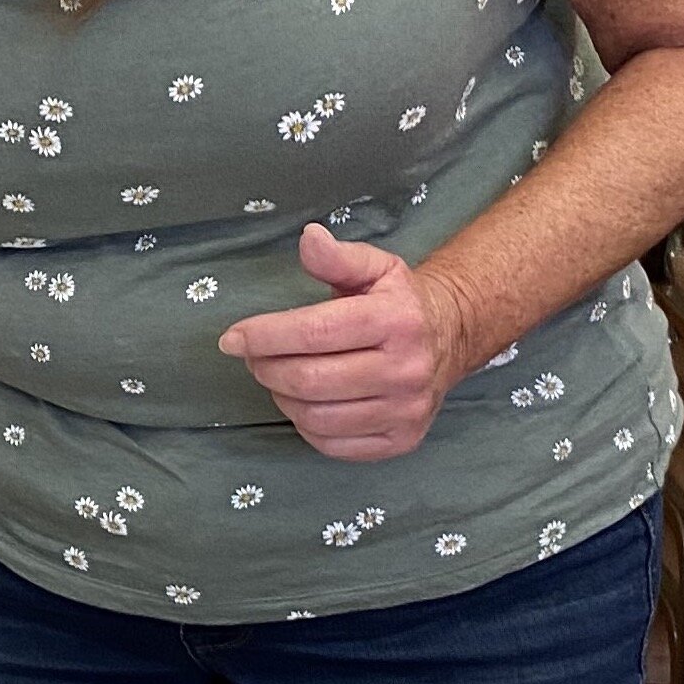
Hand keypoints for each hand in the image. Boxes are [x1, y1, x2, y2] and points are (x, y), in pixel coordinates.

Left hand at [219, 226, 472, 460]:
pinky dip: (305, 426)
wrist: (450, 336)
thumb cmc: (399, 301)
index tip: (232, 338)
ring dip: (282, 397)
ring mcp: (407, 410)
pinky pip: (333, 445)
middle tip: (254, 357)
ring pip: (317, 417)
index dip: (264, 336)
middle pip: (310, 380)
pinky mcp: (402, 440)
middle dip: (267, 368)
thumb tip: (309, 238)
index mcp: (397, 320)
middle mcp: (407, 368)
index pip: (315, 332)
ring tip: (277, 376)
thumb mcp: (375, 267)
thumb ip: (337, 257)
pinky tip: (303, 402)